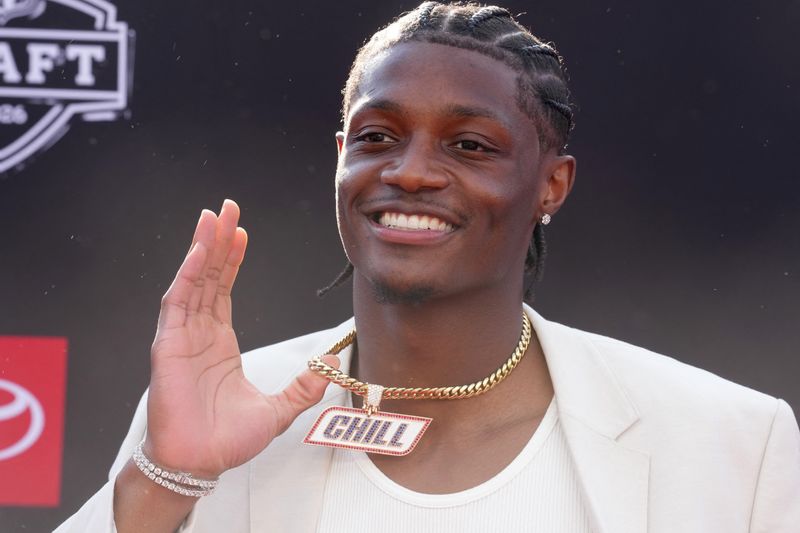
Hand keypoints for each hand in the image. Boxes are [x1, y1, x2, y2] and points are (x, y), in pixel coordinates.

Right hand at [145, 199, 335, 477]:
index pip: (224, 289)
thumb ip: (303, 387)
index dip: (231, 260)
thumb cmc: (227, 440)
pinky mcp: (168, 347)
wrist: (200, 464)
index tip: (241, 232)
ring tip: (212, 216)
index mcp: (219, 342)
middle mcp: (199, 333)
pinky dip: (186, 275)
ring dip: (201, 248)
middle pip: (207, 276)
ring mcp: (182, 337)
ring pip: (192, 281)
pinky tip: (197, 252)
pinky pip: (177, 304)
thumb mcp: (278, 409)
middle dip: (216, 240)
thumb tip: (331, 365)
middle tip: (226, 206)